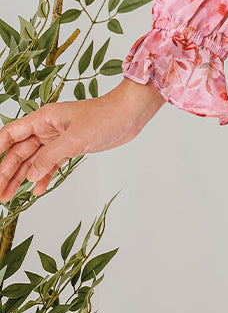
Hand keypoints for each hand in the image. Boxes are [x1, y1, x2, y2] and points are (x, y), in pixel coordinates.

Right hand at [0, 79, 165, 203]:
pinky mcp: (70, 147)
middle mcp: (47, 128)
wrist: (130, 114)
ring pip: (32, 160)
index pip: (11, 134)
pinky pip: (50, 164)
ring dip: (20, 178)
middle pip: (18, 151)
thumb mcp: (76, 139)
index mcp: (44, 119)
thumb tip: (30, 175)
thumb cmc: (105, 117)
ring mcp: (58, 138)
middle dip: (5, 172)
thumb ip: (50, 156)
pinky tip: (37, 191)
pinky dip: (42, 177)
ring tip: (7, 197)